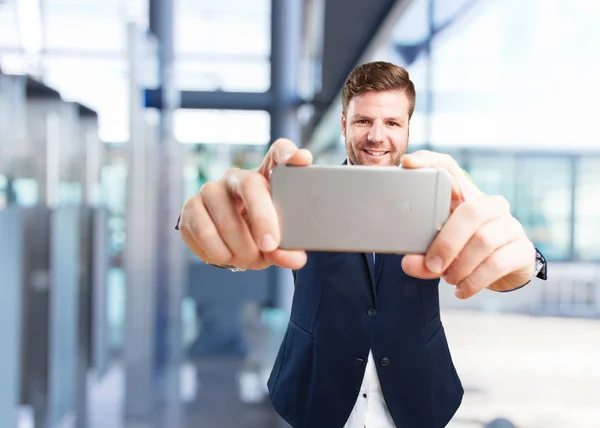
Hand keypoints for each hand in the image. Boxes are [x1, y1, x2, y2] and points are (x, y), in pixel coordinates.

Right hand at [178, 138, 312, 270]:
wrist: (229, 244)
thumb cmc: (261, 234)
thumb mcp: (278, 240)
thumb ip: (288, 248)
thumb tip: (296, 260)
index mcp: (266, 176)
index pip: (278, 152)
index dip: (289, 154)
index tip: (302, 160)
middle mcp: (237, 176)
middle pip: (250, 185)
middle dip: (261, 219)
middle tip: (270, 246)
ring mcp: (210, 189)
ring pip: (224, 216)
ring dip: (239, 246)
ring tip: (249, 259)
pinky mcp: (190, 208)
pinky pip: (203, 232)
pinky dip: (217, 252)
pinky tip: (227, 256)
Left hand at [399, 150, 535, 298]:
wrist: (505, 273)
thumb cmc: (465, 253)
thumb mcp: (441, 253)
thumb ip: (423, 258)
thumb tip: (409, 264)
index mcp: (465, 198)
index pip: (449, 168)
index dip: (429, 161)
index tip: (407, 164)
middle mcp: (491, 206)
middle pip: (471, 211)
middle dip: (447, 241)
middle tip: (433, 265)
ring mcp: (510, 226)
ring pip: (484, 240)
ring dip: (461, 266)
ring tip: (449, 279)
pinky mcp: (522, 250)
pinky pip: (497, 263)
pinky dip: (474, 281)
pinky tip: (462, 290)